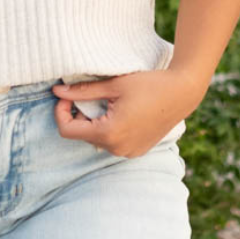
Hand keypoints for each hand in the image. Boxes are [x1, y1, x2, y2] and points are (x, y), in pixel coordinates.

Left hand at [51, 67, 201, 156]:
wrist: (182, 93)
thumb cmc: (149, 85)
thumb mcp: (113, 85)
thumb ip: (82, 91)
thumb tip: (57, 91)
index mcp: (109, 133)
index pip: (67, 131)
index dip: (61, 112)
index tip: (66, 96)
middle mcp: (117, 149)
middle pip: (82, 135)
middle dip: (80, 116)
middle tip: (90, 95)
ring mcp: (128, 153)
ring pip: (97, 140)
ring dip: (95, 123)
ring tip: (109, 103)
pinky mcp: (136, 151)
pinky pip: (112, 143)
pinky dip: (109, 130)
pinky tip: (121, 113)